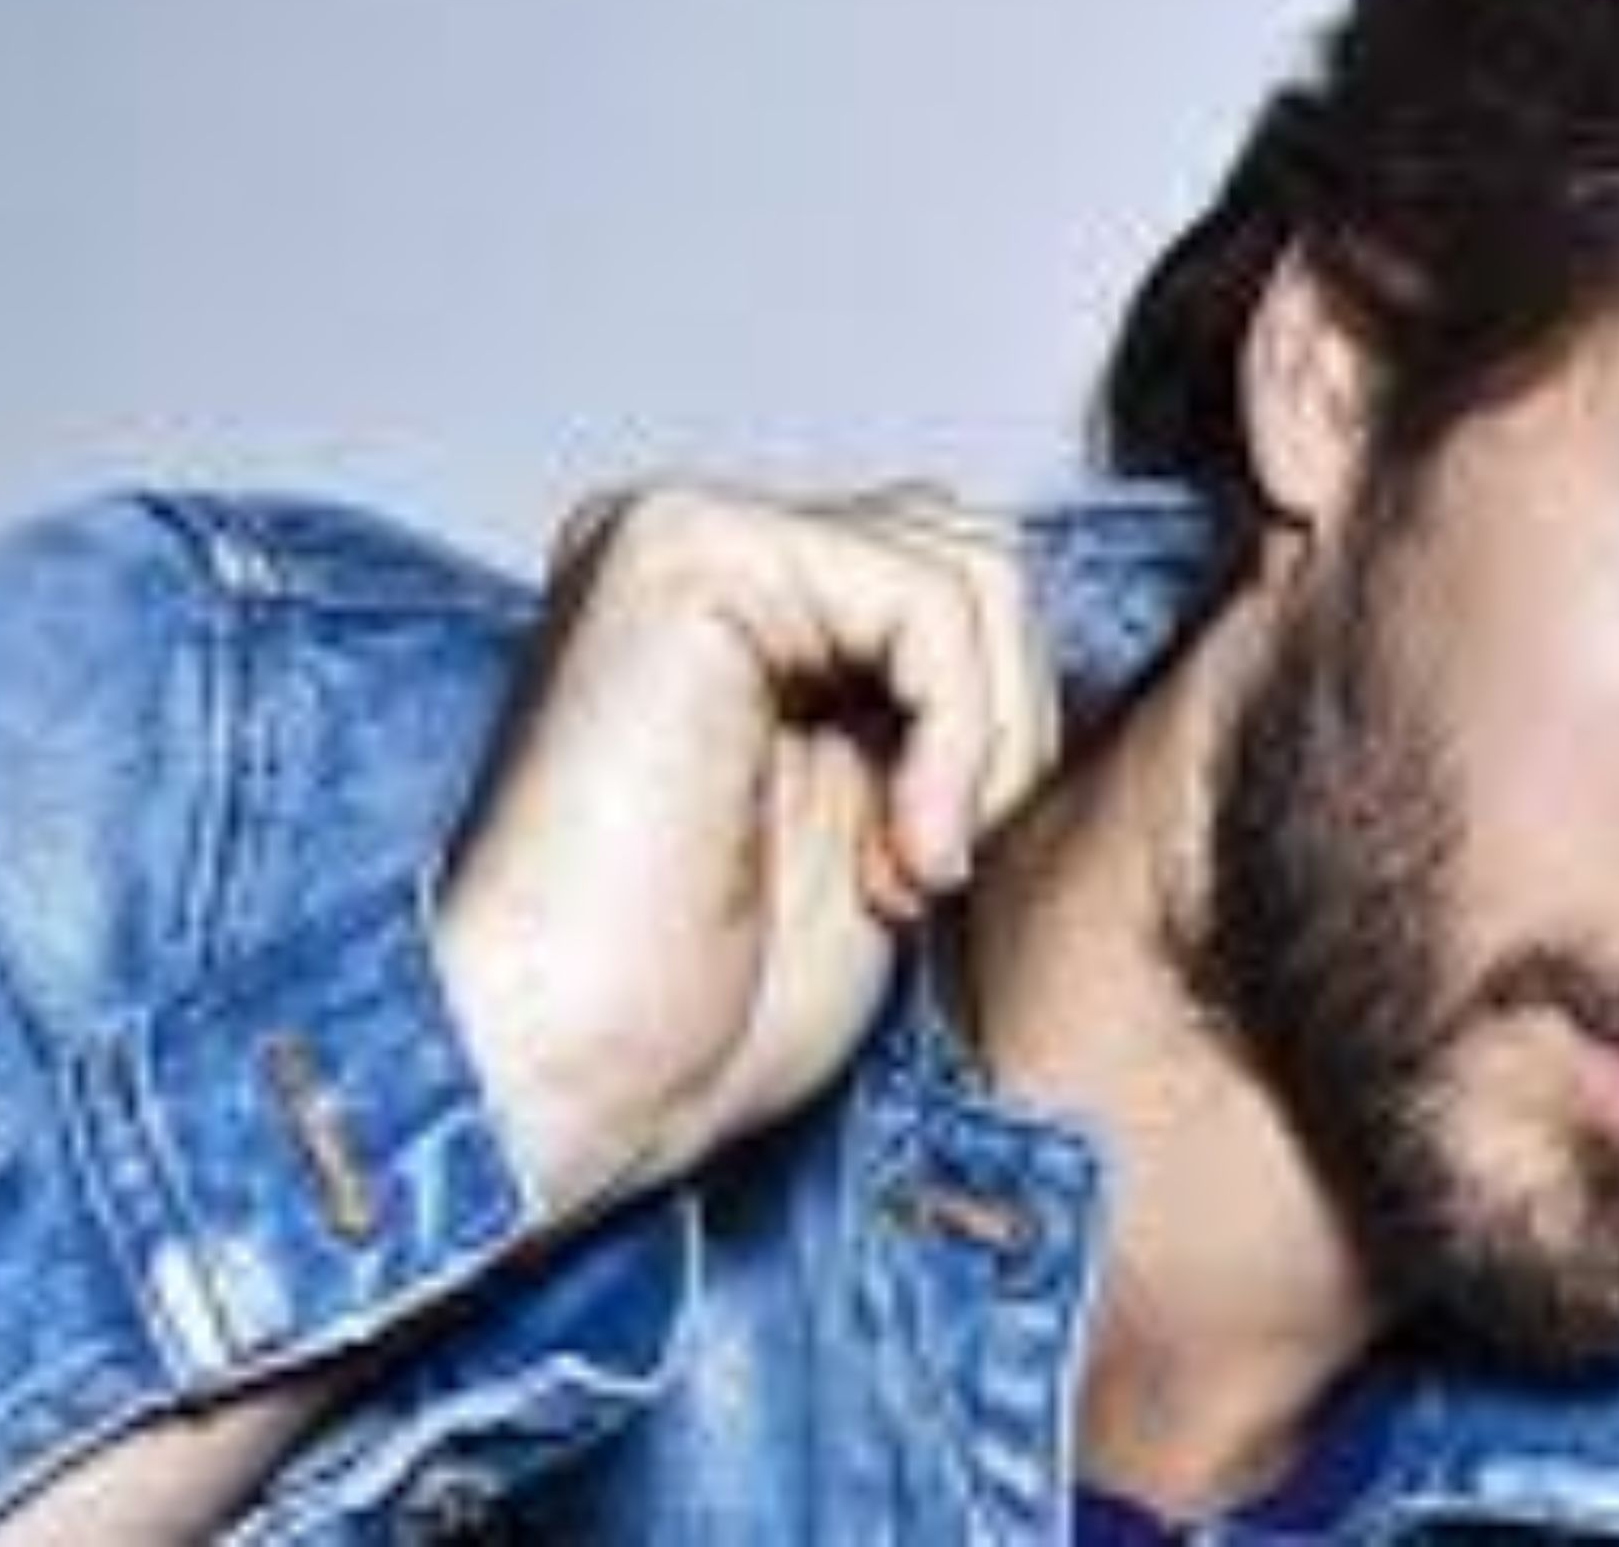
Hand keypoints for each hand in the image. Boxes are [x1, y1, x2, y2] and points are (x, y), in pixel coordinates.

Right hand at [431, 481, 1056, 1217]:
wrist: (570, 1086)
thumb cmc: (701, 1007)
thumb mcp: (882, 827)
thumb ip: (940, 714)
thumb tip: (1048, 648)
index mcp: (733, 607)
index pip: (955, 583)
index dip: (996, 733)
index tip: (933, 874)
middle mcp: (696, 546)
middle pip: (975, 552)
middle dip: (1004, 724)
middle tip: (928, 870)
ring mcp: (680, 533)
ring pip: (968, 565)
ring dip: (984, 744)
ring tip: (906, 870)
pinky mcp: (687, 553)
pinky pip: (927, 600)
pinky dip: (956, 740)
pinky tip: (897, 860)